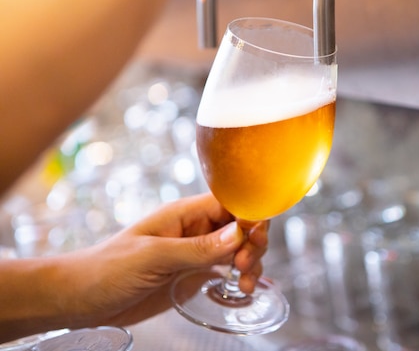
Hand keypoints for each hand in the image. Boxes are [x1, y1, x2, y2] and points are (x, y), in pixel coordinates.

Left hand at [57, 193, 267, 328]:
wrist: (79, 299)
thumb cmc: (106, 269)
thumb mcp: (153, 257)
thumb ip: (197, 248)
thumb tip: (239, 234)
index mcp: (183, 214)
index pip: (229, 202)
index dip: (249, 214)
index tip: (256, 236)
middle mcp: (194, 230)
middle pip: (240, 224)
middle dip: (253, 240)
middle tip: (246, 264)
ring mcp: (195, 252)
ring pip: (239, 247)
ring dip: (251, 261)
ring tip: (244, 282)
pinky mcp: (193, 273)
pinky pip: (227, 268)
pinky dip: (241, 276)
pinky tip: (244, 288)